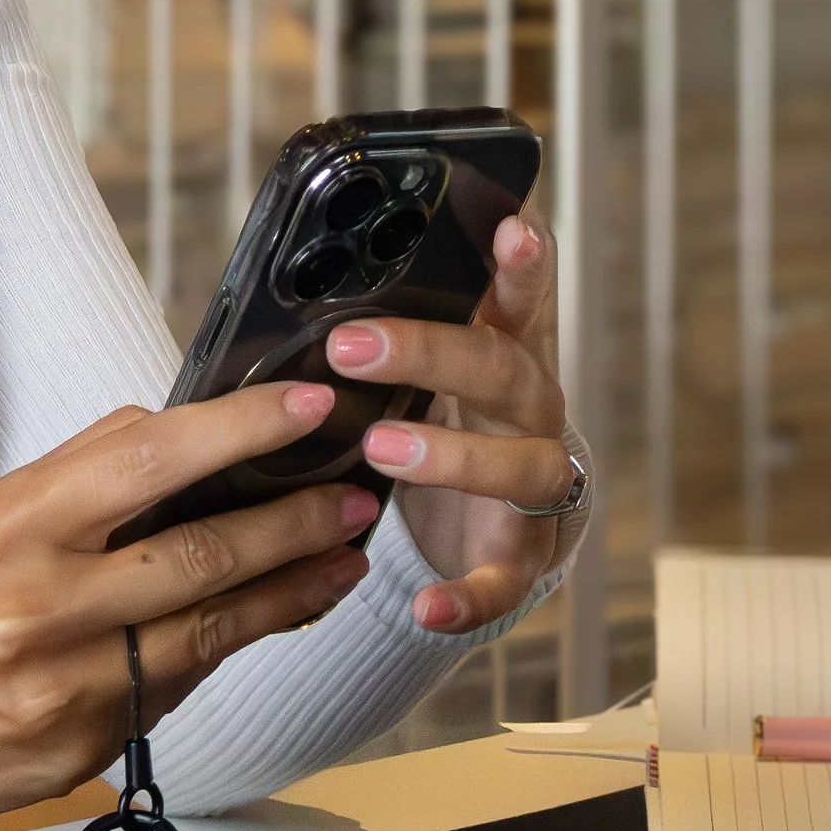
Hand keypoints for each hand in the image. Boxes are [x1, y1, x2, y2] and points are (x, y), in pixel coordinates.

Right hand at [0, 382, 378, 830]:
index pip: (152, 460)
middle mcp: (45, 607)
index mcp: (14, 527)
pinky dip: (216, 654)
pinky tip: (255, 625)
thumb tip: (173, 436)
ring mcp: (68, 689)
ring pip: (210, 634)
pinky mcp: (82, 751)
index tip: (308, 407)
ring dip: (289, 595)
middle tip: (354, 496)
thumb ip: (77, 481)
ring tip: (339, 561)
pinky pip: (169, 694)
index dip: (242, 430)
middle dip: (297, 522)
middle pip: (205, 556)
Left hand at [329, 213, 574, 636]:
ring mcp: (534, 484)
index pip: (518, 297)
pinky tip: (427, 607)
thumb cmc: (445, 413)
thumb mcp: (425, 363)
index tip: (513, 223)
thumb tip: (297, 274)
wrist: (490, 514)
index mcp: (504, 350)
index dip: (522, 264)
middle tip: (350, 346)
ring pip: (521, 468)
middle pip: (502, 370)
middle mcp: (531, 409)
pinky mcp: (521, 554)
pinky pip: (506, 579)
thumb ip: (390, 320)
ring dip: (452, 457)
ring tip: (379, 448)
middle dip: (429, 354)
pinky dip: (469, 594)